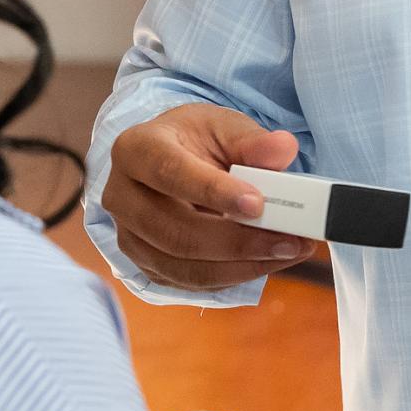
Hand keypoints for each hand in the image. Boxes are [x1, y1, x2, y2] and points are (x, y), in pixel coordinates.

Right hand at [103, 105, 311, 289]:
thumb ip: (253, 141)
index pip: (170, 173)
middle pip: (175, 232)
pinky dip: (233, 276)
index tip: (257, 204)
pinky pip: (190, 282)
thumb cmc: (196, 140)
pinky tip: (267, 261)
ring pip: (183, 266)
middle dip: (237, 241)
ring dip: (242, 266)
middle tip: (289, 239)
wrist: (172, 160)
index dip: (213, 191)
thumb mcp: (224, 128)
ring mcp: (129, 236)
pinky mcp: (145, 265)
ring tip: (288, 251)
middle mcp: (122, 196)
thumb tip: (283, 150)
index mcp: (135, 149)